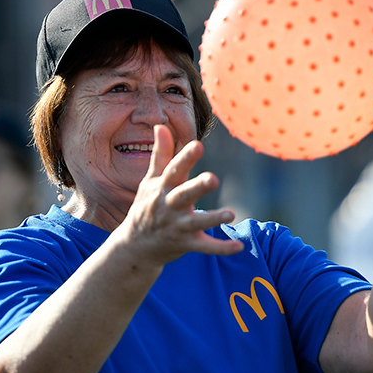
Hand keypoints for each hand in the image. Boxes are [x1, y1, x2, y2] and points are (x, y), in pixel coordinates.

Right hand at [117, 125, 242, 265]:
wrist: (134, 246)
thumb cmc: (146, 207)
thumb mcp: (150, 181)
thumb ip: (161, 154)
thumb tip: (161, 125)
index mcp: (163, 188)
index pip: (174, 170)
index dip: (185, 158)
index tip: (198, 145)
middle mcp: (169, 206)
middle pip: (184, 195)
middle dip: (197, 187)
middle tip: (213, 179)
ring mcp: (177, 227)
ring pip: (196, 223)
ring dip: (212, 219)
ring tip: (231, 213)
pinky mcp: (185, 244)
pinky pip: (204, 247)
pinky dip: (221, 247)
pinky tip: (238, 246)